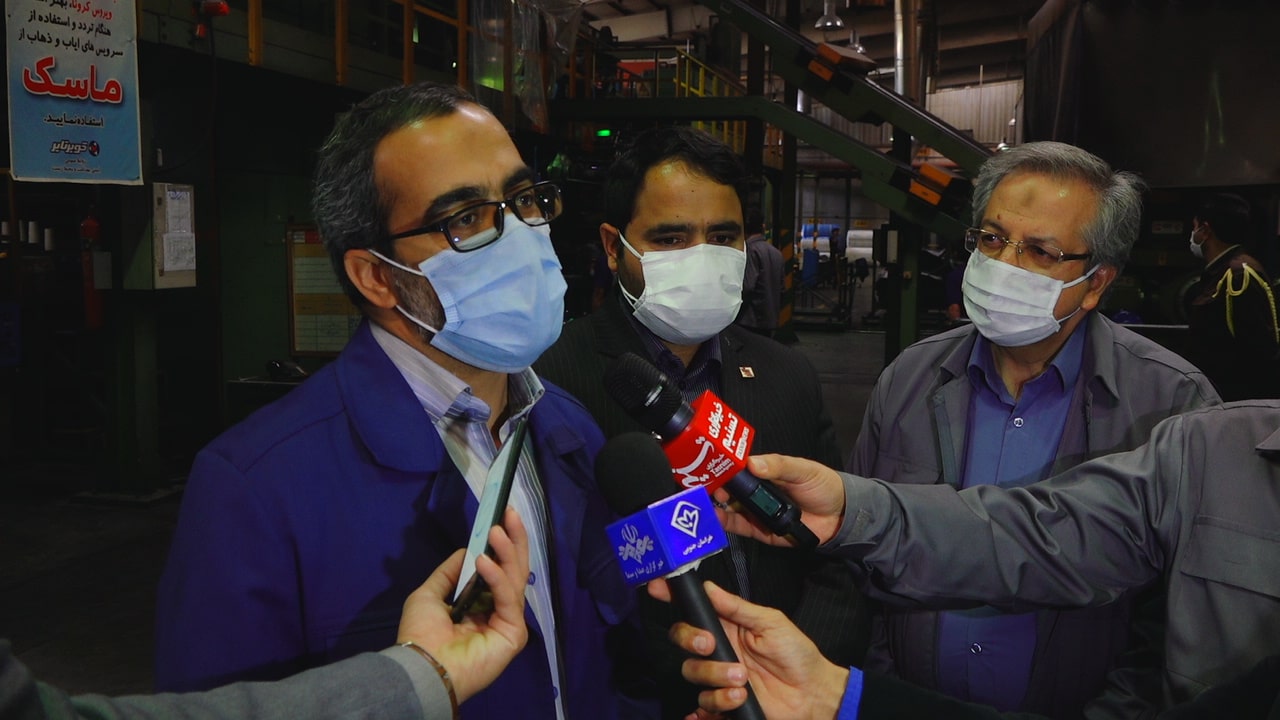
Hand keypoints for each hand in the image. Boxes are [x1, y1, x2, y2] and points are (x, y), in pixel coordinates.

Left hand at [397, 508, 529, 701]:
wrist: (421, 665)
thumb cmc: (421, 633)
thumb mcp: (429, 594)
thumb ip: (450, 572)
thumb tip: (468, 550)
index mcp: (480, 604)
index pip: (499, 570)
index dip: (502, 545)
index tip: (502, 518)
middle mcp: (497, 611)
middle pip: (514, 570)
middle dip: (513, 540)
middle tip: (510, 513)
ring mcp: (508, 622)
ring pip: (516, 579)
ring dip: (507, 551)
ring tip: (496, 530)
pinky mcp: (514, 633)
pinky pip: (508, 599)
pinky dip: (497, 577)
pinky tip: (484, 562)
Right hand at [648, 579, 848, 719]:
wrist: (812, 692)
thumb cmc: (796, 653)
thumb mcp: (771, 622)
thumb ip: (738, 608)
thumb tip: (709, 587)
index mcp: (726, 626)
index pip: (693, 610)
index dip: (672, 597)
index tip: (657, 588)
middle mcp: (718, 649)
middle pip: (682, 640)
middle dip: (691, 641)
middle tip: (710, 646)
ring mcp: (718, 676)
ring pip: (692, 673)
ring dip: (715, 677)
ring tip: (742, 681)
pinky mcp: (724, 702)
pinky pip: (704, 705)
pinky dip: (715, 704)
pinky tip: (733, 701)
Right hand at [715, 454, 846, 545]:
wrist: (839, 516)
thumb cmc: (822, 486)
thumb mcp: (802, 470)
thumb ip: (779, 466)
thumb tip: (753, 463)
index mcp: (765, 472)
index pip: (738, 468)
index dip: (723, 468)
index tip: (711, 468)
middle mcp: (756, 491)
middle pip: (729, 489)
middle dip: (715, 488)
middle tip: (708, 489)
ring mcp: (756, 511)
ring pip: (729, 508)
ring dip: (716, 506)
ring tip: (707, 504)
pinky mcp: (759, 530)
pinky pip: (738, 527)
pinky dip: (726, 523)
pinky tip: (717, 518)